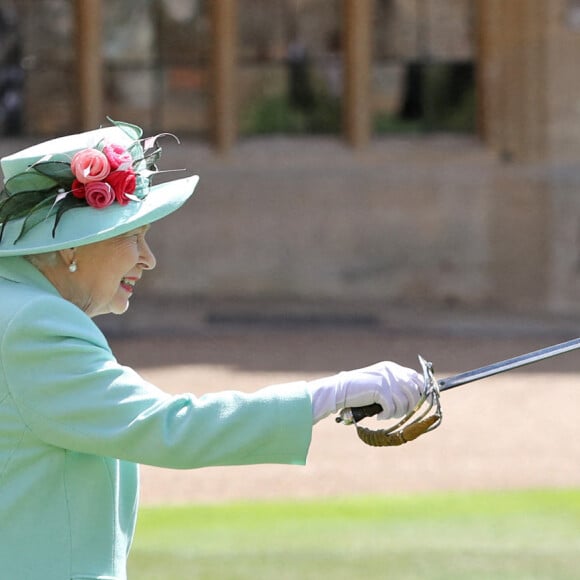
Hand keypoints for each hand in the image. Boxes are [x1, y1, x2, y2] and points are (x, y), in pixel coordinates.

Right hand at [308, 361, 423, 423]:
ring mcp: (386, 379)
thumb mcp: (379, 383)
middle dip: (410, 406)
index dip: (423, 392)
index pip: (417, 378)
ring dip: (397, 413)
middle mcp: (391, 371)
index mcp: (392, 367)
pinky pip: (392, 408)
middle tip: (397, 413)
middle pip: (415, 391)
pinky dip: (386, 415)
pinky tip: (379, 415)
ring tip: (386, 414)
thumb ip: (395, 386)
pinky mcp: (380, 389)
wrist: (340, 389)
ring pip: (404, 402)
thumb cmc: (359, 390)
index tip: (422, 404)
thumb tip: (417, 398)